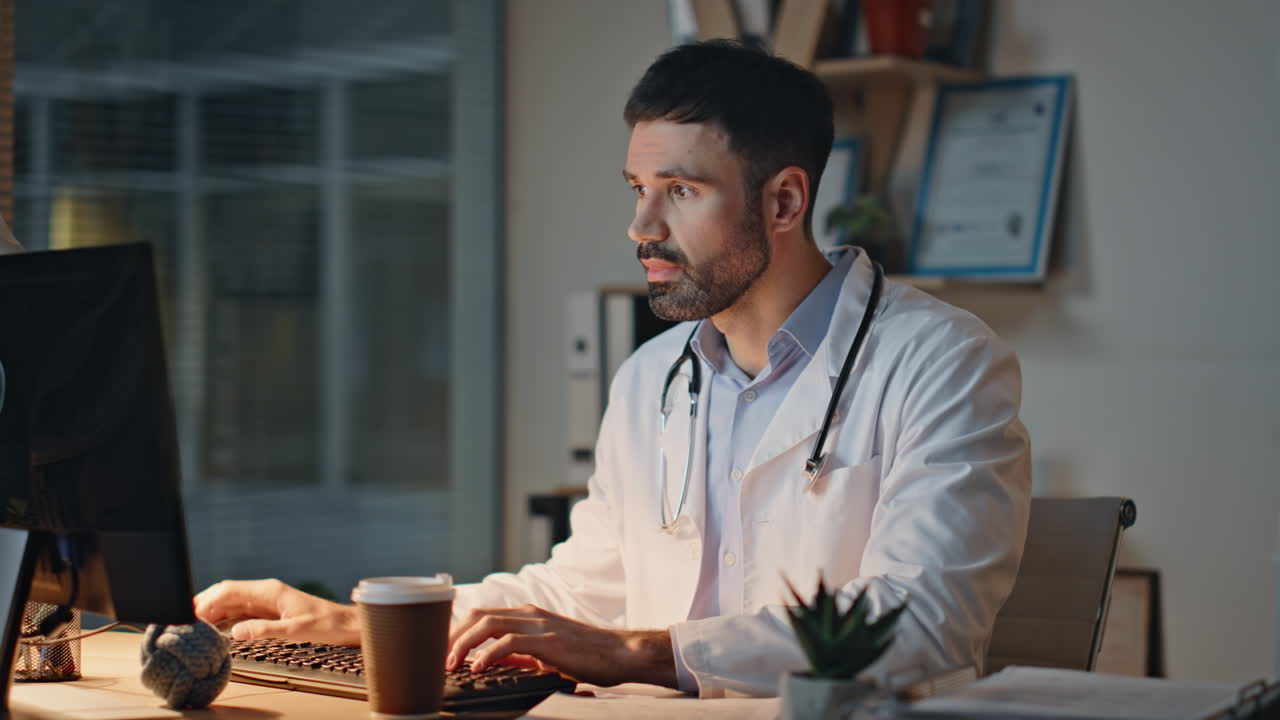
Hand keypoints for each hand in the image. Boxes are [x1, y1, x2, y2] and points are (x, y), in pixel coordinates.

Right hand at [193, 579, 360, 644]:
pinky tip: (215, 627)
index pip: (230, 589)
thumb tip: (236, 632)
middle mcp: (265, 592)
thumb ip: (265, 630)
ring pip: (232, 601)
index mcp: (269, 591)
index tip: (192, 613)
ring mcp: (266, 600)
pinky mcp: (269, 610)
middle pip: (227, 592)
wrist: (344, 624)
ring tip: (194, 624)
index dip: (208, 600)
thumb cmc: (325, 624)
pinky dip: (225, 617)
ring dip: (213, 610)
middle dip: (205, 603)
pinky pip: (241, 610)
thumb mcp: (295, 630)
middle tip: (185, 619)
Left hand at [447, 604, 676, 687]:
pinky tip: (478, 667)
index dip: (456, 630)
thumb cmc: (585, 656)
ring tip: (451, 664)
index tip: (441, 650)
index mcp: (526, 614)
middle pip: (477, 614)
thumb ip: (518, 654)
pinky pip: (508, 642)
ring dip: (463, 643)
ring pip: (487, 623)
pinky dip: (488, 653)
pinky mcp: (547, 639)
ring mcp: (537, 623)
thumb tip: (490, 661)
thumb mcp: (545, 653)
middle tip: (439, 659)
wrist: (618, 654)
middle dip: (452, 635)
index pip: (481, 614)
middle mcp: (528, 613)